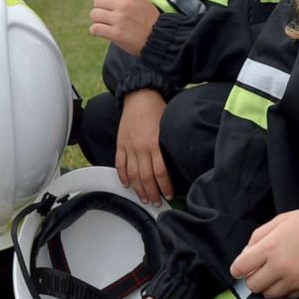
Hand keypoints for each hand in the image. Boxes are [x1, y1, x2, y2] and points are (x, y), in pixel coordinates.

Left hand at [89, 0, 160, 56]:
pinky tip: (102, 32)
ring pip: (94, 14)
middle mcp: (125, 4)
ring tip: (104, 24)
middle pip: (98, 1)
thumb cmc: (150, 21)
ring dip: (97, 20)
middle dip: (100, 9)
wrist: (160, 39)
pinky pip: (95, 28)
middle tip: (106, 16)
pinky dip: (95, 31)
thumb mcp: (142, 1)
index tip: (108, 3)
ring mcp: (120, 19)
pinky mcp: (116, 34)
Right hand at [116, 90, 172, 204]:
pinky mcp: (120, 144)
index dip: (164, 186)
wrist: (139, 95)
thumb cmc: (156, 109)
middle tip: (156, 203)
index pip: (160, 172)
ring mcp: (129, 146)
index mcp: (155, 143)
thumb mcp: (168, 126)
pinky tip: (127, 184)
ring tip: (143, 198)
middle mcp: (141, 147)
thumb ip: (169, 144)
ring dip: (138, 189)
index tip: (168, 195)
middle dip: (151, 193)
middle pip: (146, 177)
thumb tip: (178, 161)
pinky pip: (120, 164)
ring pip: (132, 174)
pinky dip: (123, 176)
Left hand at [228, 208, 298, 298]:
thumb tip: (246, 255)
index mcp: (270, 247)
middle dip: (253, 278)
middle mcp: (279, 266)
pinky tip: (290, 279)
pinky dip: (285, 291)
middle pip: (253, 285)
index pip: (241, 267)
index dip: (238, 268)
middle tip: (260, 270)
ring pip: (269, 295)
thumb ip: (258, 237)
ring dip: (268, 286)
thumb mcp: (280, 221)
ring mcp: (294, 279)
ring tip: (276, 275)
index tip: (242, 268)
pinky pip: (287, 297)